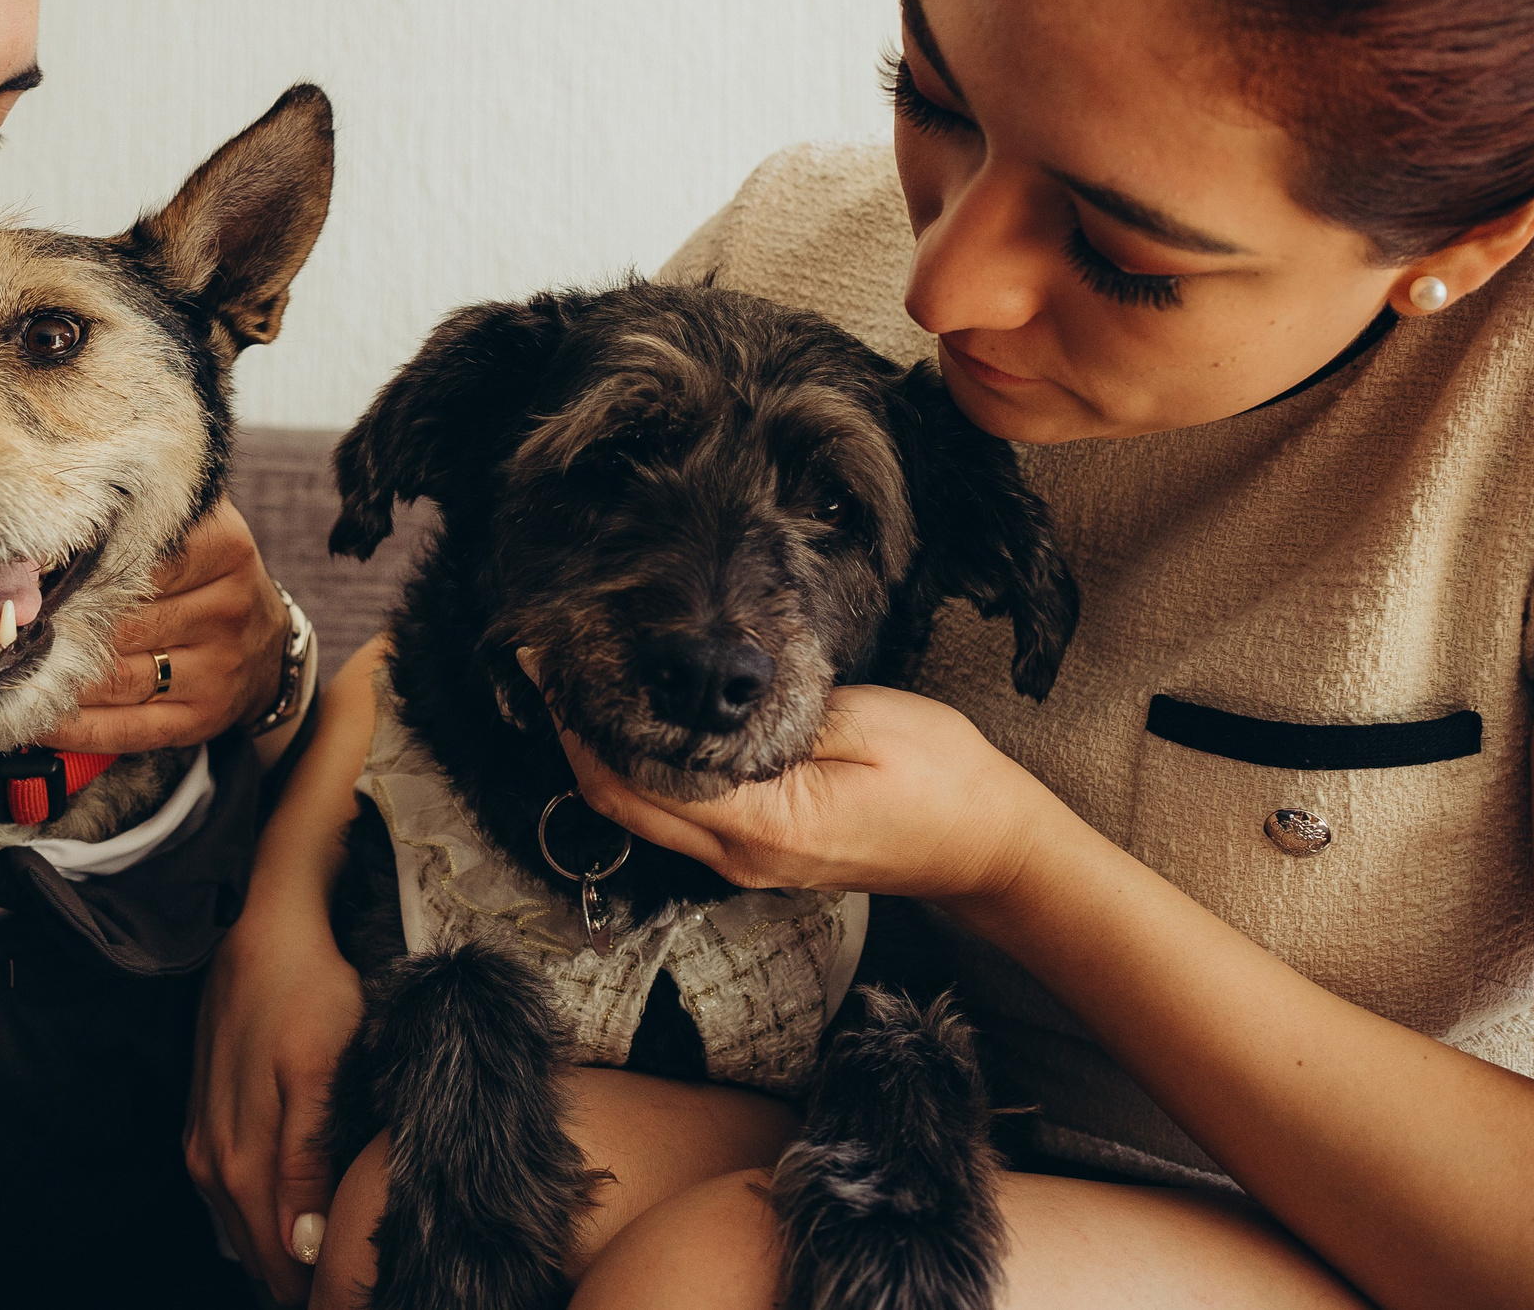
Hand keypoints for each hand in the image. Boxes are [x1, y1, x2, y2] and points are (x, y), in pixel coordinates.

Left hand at [44, 500, 288, 753]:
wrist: (267, 647)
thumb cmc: (209, 578)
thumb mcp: (197, 526)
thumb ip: (145, 508)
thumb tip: (62, 505)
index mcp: (223, 549)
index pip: (136, 557)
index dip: (74, 567)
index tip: (23, 574)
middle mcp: (226, 609)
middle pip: (120, 619)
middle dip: (56, 625)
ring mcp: (217, 669)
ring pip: (117, 676)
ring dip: (56, 678)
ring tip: (3, 673)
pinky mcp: (202, 718)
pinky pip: (128, 728)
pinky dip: (76, 728)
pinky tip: (38, 721)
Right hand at [185, 903, 364, 1303]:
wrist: (260, 932)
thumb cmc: (305, 994)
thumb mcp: (322, 1074)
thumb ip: (306, 1163)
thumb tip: (298, 1244)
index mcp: (243, 1162)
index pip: (276, 1262)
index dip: (312, 1289)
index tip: (351, 1294)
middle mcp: (212, 1165)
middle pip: (254, 1255)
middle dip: (294, 1279)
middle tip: (345, 1284)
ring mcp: (202, 1145)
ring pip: (238, 1229)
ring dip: (273, 1252)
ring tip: (321, 1263)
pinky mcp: (202, 1124)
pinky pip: (225, 1196)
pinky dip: (255, 1217)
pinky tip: (284, 1216)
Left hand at [554, 683, 1063, 903]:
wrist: (988, 846)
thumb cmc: (942, 779)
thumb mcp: (864, 727)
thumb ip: (777, 717)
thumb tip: (700, 696)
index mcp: (764, 826)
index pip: (641, 783)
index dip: (586, 729)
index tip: (555, 672)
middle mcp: (742, 857)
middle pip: (623, 806)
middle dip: (575, 741)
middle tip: (546, 672)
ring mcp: (747, 863)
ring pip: (644, 816)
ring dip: (602, 758)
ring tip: (578, 690)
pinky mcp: (758, 852)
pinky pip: (677, 816)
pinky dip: (641, 773)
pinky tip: (636, 725)